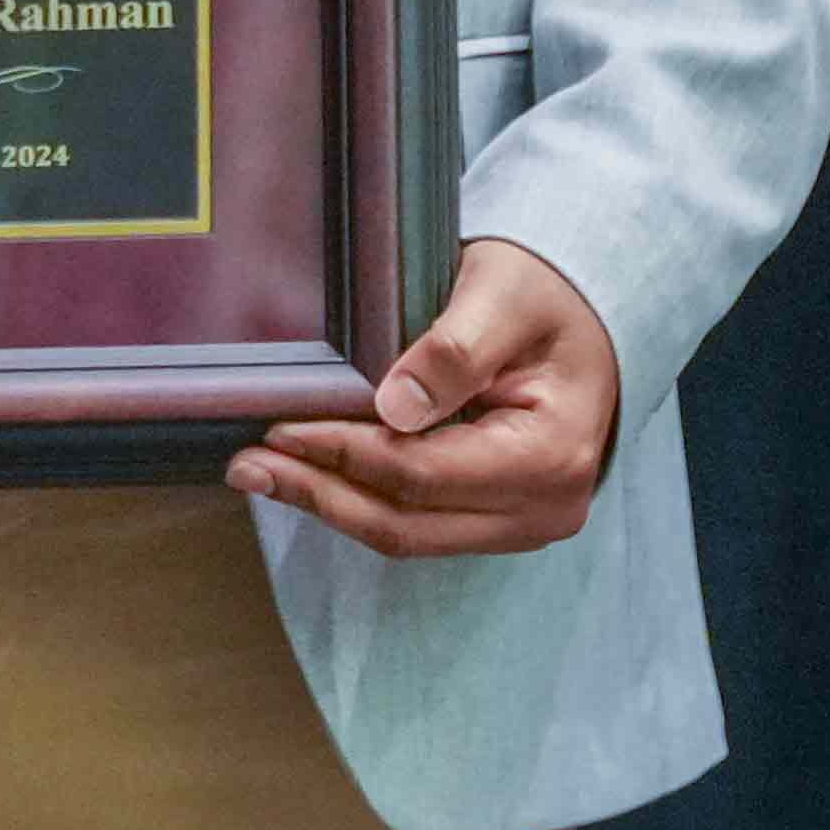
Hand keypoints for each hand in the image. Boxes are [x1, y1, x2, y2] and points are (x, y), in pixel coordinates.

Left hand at [227, 234, 619, 560]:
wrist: (584, 314)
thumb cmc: (543, 296)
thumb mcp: (502, 295)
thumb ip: (455, 349)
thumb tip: (395, 408)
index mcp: (549, 457)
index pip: (423, 473)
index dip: (343, 453)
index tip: (279, 427)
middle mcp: (542, 509)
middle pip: (409, 522)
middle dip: (321, 495)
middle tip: (244, 465)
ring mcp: (520, 522)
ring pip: (408, 534)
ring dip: (331, 504)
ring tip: (260, 474)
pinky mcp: (495, 517)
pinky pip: (419, 523)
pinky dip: (360, 499)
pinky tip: (310, 474)